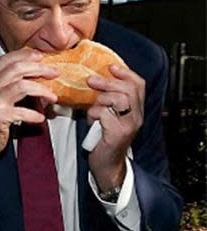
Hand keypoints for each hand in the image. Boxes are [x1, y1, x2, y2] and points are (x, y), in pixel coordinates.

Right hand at [0, 48, 59, 174]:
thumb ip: (9, 85)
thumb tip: (37, 75)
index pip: (6, 60)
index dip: (25, 55)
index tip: (41, 56)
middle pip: (16, 69)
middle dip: (39, 69)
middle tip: (55, 73)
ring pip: (21, 86)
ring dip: (42, 90)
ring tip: (52, 97)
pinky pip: (21, 112)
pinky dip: (34, 114)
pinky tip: (40, 118)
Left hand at [85, 64, 144, 190]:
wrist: (107, 164)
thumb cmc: (104, 139)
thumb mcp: (107, 116)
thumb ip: (107, 101)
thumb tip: (95, 81)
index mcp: (135, 110)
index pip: (138, 85)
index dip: (125, 72)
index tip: (111, 66)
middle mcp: (136, 116)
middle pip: (128, 89)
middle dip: (108, 82)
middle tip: (91, 80)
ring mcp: (129, 125)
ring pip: (118, 99)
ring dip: (100, 100)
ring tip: (93, 110)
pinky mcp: (118, 133)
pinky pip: (105, 114)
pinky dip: (94, 114)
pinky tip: (92, 122)